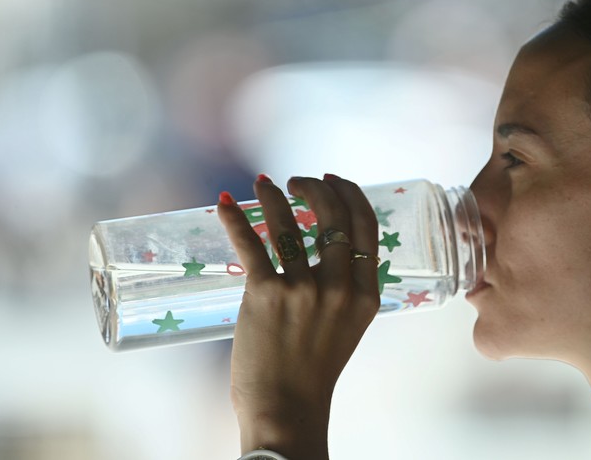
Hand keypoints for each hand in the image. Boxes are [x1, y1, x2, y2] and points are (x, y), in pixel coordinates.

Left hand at [217, 174, 380, 457]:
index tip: (332, 180)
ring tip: (262, 184)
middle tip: (296, 181)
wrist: (288, 409)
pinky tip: (224, 203)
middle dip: (314, 187)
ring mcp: (303, 289)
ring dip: (273, 195)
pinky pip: (251, 244)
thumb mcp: (349, 326)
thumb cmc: (314, 369)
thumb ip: (346, 290)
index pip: (366, 225)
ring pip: (289, 223)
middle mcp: (339, 287)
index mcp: (366, 295)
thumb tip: (326, 250)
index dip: (349, 193)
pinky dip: (234, 218)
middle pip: (333, 215)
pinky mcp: (266, 294)